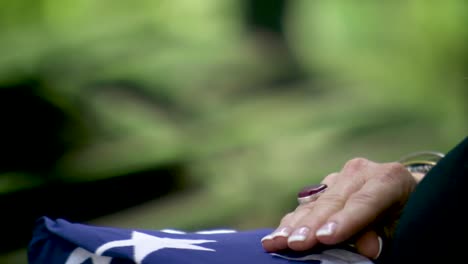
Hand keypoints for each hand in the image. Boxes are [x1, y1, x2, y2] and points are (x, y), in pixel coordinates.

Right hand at [261, 158, 416, 259]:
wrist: (405, 193)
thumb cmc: (408, 214)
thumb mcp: (406, 224)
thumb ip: (387, 234)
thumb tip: (367, 248)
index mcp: (389, 178)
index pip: (365, 201)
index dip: (345, 220)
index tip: (324, 237)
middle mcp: (360, 172)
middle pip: (333, 201)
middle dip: (311, 225)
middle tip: (294, 243)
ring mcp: (339, 177)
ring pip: (314, 203)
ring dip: (294, 225)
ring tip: (275, 241)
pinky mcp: (324, 186)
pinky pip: (306, 206)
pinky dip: (292, 222)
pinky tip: (275, 235)